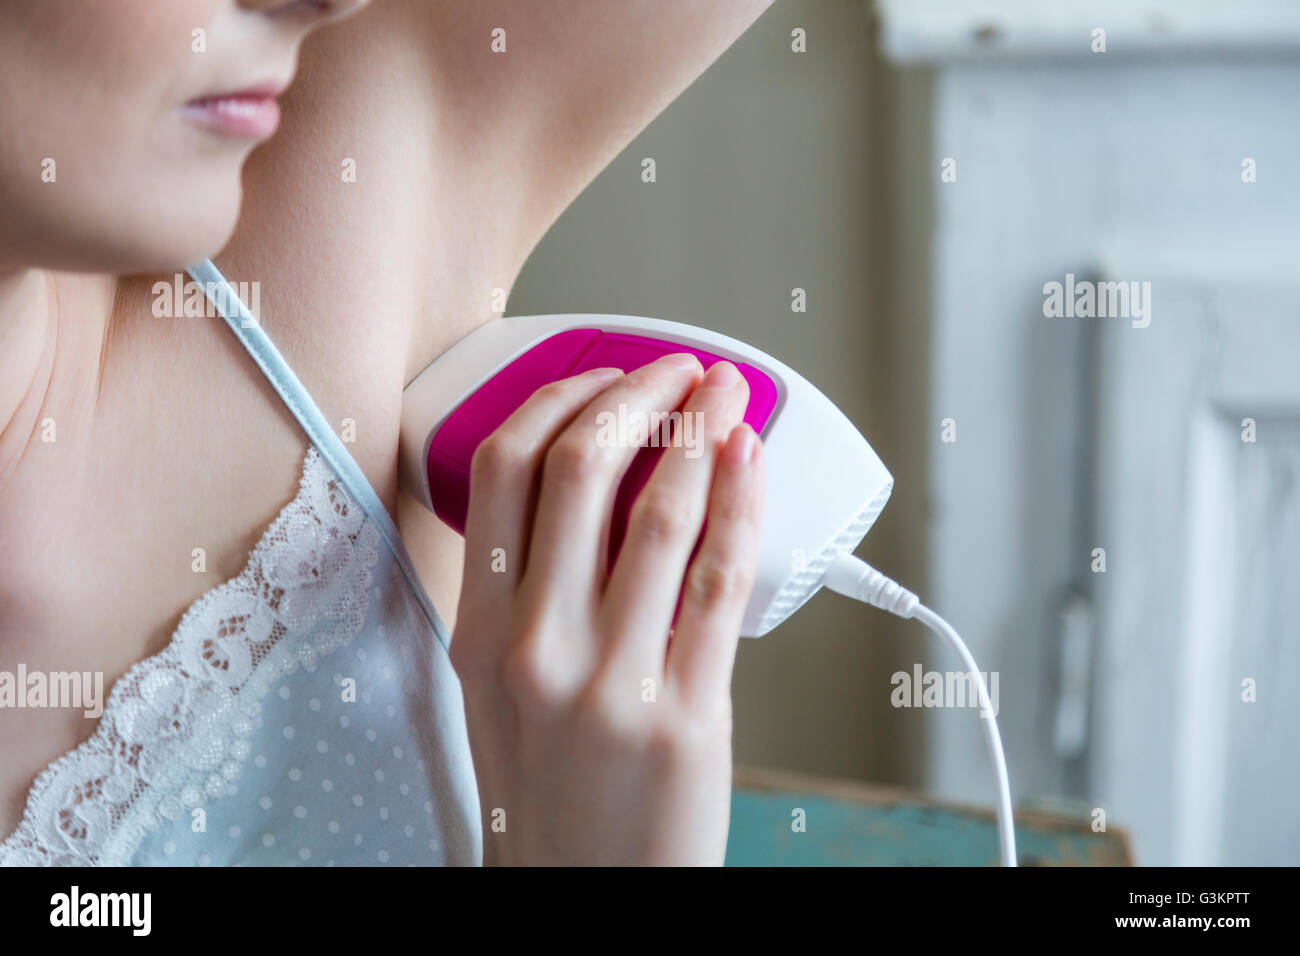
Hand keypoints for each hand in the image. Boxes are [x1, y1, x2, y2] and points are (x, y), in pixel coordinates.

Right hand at [449, 353, 764, 864]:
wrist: (586, 897)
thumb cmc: (551, 794)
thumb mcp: (500, 690)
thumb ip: (526, 593)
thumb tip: (589, 489)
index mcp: (480, 632)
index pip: (501, 474)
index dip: (558, 402)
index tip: (599, 375)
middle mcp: (534, 648)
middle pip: (579, 471)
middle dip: (639, 395)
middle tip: (679, 368)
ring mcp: (608, 681)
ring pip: (658, 514)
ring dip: (702, 435)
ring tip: (728, 397)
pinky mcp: (684, 714)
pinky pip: (719, 581)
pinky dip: (742, 505)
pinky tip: (752, 464)